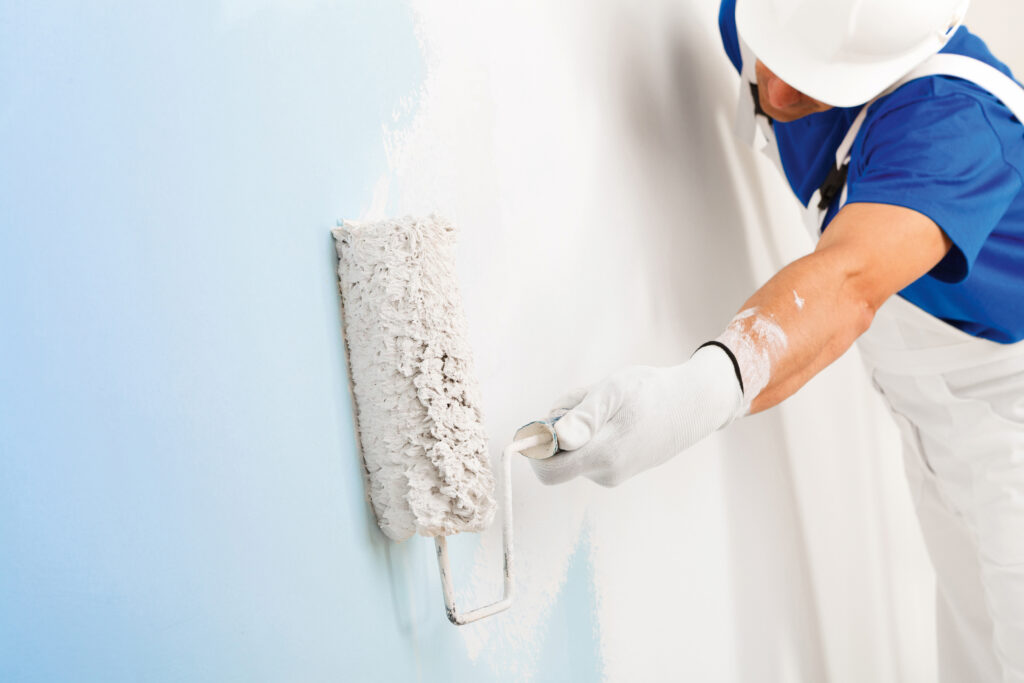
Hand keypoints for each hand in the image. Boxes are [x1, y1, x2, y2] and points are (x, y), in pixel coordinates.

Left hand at [529, 346, 742, 486]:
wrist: (694, 404)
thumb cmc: (651, 391)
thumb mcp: (613, 391)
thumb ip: (583, 415)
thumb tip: (555, 437)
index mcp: (603, 455)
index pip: (548, 471)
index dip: (535, 449)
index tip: (542, 423)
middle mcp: (606, 473)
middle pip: (558, 457)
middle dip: (559, 429)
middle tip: (582, 401)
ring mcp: (614, 474)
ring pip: (574, 450)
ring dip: (578, 425)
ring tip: (607, 402)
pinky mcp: (620, 469)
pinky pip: (590, 450)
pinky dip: (592, 431)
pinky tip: (616, 413)